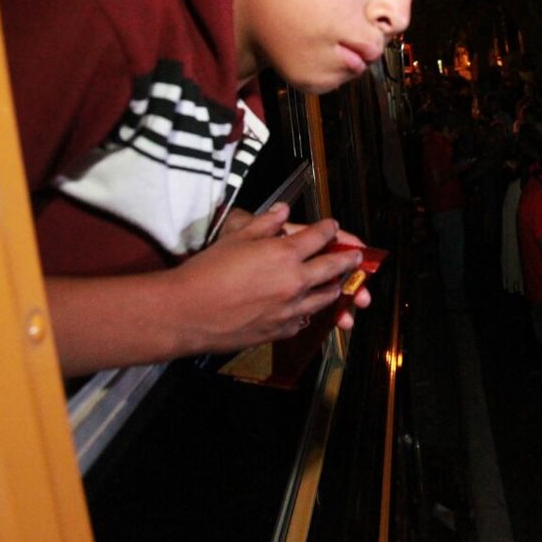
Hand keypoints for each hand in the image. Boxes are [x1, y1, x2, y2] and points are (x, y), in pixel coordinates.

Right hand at [170, 203, 364, 353]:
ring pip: (324, 298)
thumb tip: (283, 211)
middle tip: (355, 256)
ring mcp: (289, 309)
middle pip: (333, 268)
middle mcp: (294, 282)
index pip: (319, 236)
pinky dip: (308, 313)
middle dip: (347, 260)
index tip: (333, 227)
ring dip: (334, 288)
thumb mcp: (235, 238)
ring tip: (339, 284)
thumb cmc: (205, 272)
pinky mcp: (279, 330)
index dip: (329, 229)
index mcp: (284, 254)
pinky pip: (304, 320)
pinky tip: (306, 310)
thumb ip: (265, 224)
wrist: (186, 313)